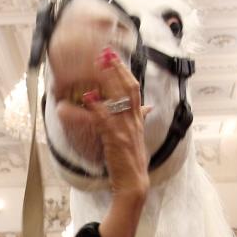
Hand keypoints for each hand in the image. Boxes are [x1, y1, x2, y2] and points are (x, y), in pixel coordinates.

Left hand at [83, 49, 149, 236]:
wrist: (134, 183)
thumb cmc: (132, 162)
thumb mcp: (138, 138)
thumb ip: (141, 120)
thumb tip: (148, 107)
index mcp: (138, 119)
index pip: (135, 89)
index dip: (125, 71)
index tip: (114, 58)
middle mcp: (134, 121)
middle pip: (129, 88)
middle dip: (117, 69)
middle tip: (105, 53)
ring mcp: (126, 129)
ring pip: (118, 98)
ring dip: (107, 80)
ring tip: (97, 66)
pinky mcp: (116, 139)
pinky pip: (105, 119)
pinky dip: (97, 106)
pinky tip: (88, 97)